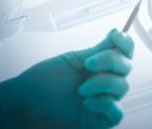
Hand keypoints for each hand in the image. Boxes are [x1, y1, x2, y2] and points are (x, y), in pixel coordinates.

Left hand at [0, 29, 133, 128]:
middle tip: (87, 64)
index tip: (116, 36)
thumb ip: (98, 49)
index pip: (124, 52)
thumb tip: (116, 32)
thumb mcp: (73, 59)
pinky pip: (116, 112)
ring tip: (81, 89)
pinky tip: (86, 103)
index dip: (125, 43)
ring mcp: (103, 99)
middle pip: (126, 67)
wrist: (25, 102)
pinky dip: (104, 104)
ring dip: (101, 83)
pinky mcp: (100, 119)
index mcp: (99, 64)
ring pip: (122, 87)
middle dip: (109, 61)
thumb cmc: (43, 81)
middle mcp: (104, 80)